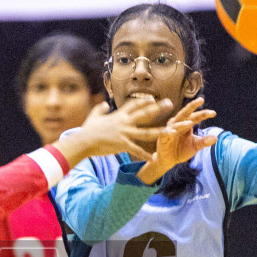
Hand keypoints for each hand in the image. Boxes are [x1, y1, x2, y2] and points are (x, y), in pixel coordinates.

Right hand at [55, 98, 172, 162]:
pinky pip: (136, 150)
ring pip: (146, 132)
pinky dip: (144, 154)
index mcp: (119, 115)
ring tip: (172, 131)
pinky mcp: (122, 144)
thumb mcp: (94, 116)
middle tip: (170, 103)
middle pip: (145, 114)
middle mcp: (124, 122)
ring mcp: (124, 133)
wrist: (84, 141)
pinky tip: (152, 158)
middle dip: (158, 108)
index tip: (153, 99)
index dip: (144, 101)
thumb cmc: (87, 130)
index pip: (134, 105)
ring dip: (160, 131)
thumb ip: (100, 109)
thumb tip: (105, 104)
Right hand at [137, 98, 218, 184]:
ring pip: (176, 124)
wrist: (168, 161)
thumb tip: (216, 138)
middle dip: (192, 106)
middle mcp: (178, 124)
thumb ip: (204, 142)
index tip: (214, 113)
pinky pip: (165, 134)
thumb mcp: (195, 146)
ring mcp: (169, 130)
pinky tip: (172, 132)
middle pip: (185, 113)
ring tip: (190, 123)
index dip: (204, 114)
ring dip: (182, 123)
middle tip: (201, 100)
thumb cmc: (181, 151)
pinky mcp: (162, 138)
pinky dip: (168, 132)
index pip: (196, 117)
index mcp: (186, 124)